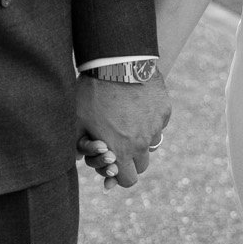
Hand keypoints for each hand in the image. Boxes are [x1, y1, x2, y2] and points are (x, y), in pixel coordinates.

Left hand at [75, 73, 170, 188]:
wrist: (117, 63)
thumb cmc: (92, 92)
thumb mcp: (77, 120)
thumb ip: (78, 145)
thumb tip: (77, 159)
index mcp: (121, 151)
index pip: (128, 180)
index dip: (120, 175)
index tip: (114, 164)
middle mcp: (142, 144)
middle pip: (142, 165)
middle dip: (132, 159)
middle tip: (121, 143)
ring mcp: (156, 127)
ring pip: (152, 143)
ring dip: (143, 139)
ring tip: (128, 120)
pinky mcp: (165, 110)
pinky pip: (160, 123)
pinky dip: (151, 120)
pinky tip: (138, 105)